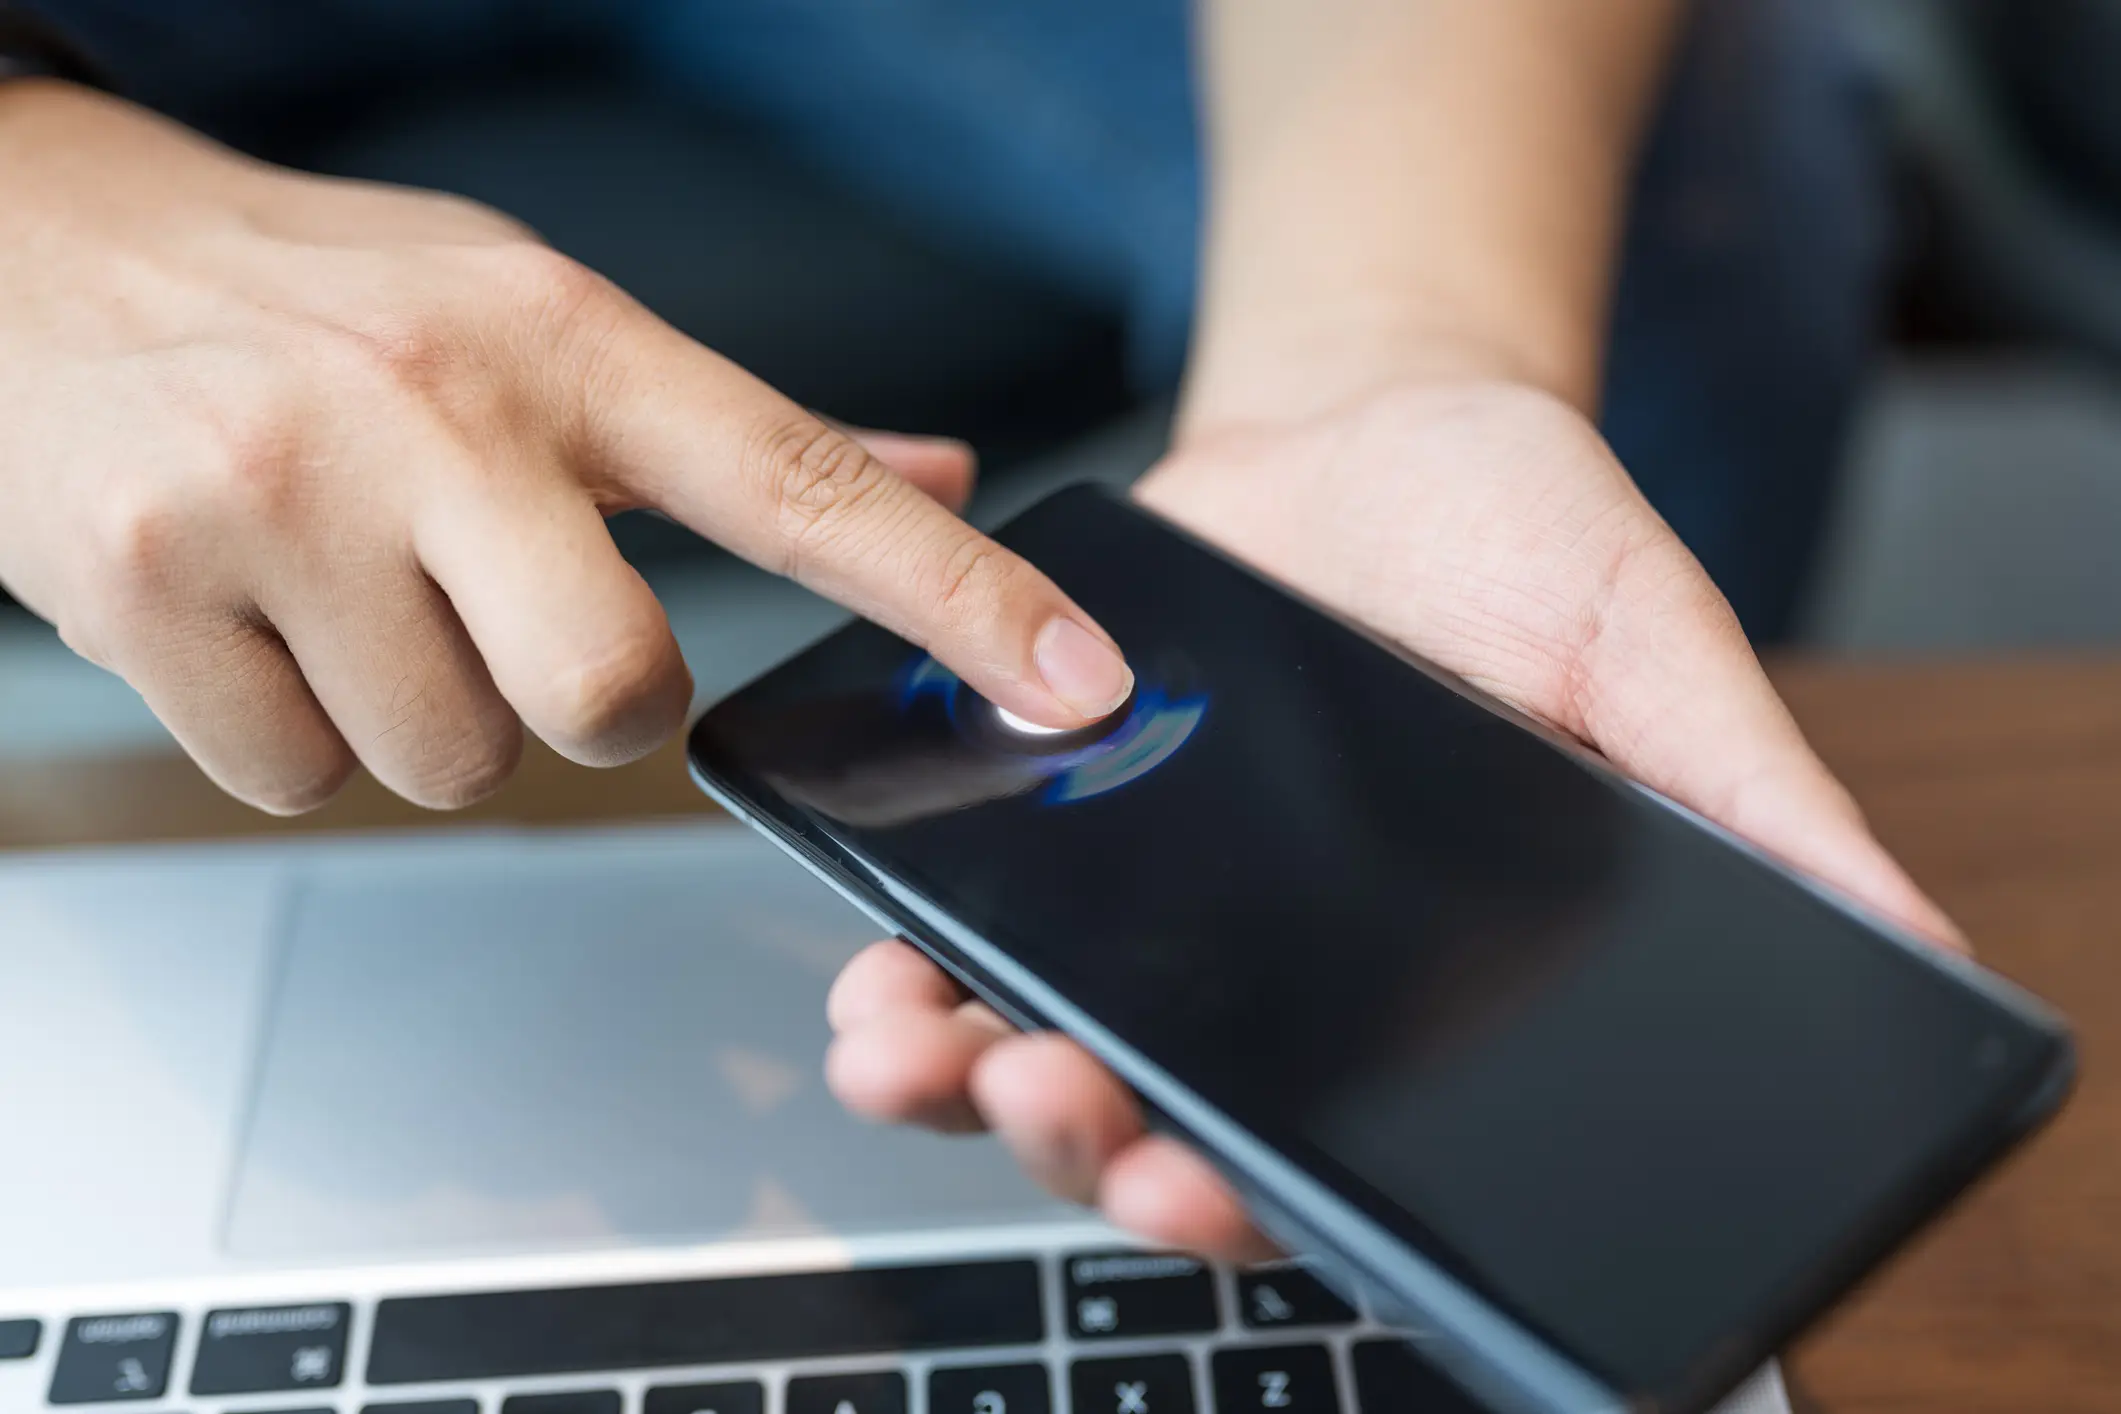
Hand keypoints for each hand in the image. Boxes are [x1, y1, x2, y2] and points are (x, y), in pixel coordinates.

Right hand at [0, 82, 1132, 811]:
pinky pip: (297, 781)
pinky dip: (291, 732)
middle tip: (504, 616)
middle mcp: (437, 412)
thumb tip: (947, 475)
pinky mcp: (148, 590)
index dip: (961, 598)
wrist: (37, 251)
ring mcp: (282, 500)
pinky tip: (255, 616)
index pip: (808, 484)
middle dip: (583, 707)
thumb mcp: (543, 319)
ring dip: (421, 714)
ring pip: (452, 763)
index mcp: (566, 344)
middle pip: (615, 699)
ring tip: (348, 587)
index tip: (1079, 683)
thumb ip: (757, 430)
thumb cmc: (330, 303)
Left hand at [825, 371, 1959, 1260]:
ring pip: (1042, 1051)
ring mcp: (1147, 912)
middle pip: (1163, 1127)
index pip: (1335, 1154)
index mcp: (1417, 991)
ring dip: (964, 1081)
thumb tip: (1905, 946)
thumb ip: (1746, 797)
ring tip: (911, 1056)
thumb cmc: (1523, 537)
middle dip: (1089, 1144)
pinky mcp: (1048, 825)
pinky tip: (870, 975)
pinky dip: (906, 967)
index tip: (1202, 1193)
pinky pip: (959, 931)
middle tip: (1052, 1107)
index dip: (1261, 1202)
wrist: (1372, 416)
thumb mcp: (1654, 652)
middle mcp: (1271, 980)